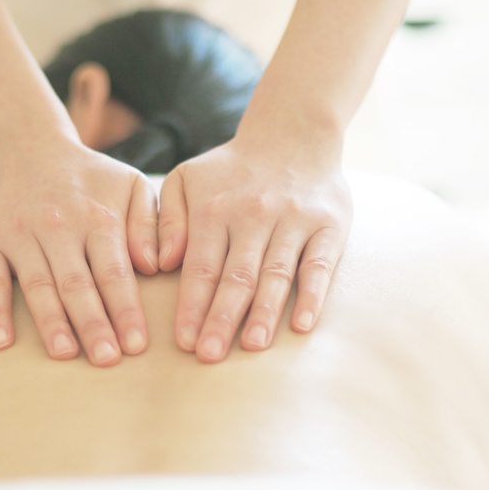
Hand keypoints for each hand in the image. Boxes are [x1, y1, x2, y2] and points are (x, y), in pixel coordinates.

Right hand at [0, 139, 157, 365]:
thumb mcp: (130, 185)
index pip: (114, 271)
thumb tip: (156, 266)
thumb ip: (151, 224)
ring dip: (51, 321)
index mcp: (97, 216)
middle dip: (93, 323)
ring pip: (37, 284)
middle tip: (107, 360)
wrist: (21, 144)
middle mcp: (57, 225)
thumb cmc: (88, 178)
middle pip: (77, 283)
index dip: (126, 309)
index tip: (137, 346)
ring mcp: (18, 233)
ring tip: (66, 354)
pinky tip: (3, 342)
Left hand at [157, 135, 351, 362]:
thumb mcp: (185, 179)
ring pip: (276, 273)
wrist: (293, 134)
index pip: (201, 267)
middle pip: (237, 276)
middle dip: (222, 318)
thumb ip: (167, 220)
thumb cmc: (230, 170)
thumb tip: (160, 264)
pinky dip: (312, 295)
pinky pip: (320, 265)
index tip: (183, 342)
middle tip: (210, 355)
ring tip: (252, 346)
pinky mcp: (328, 225)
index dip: (192, 306)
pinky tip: (302, 325)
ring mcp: (293, 220)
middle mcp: (253, 215)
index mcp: (214, 208)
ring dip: (264, 312)